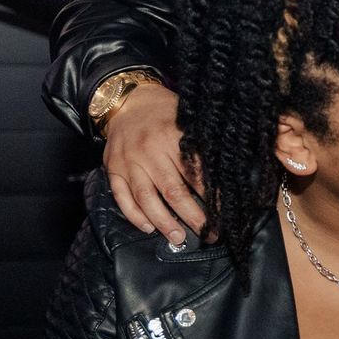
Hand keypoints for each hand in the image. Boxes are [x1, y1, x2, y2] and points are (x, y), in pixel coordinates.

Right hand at [102, 82, 207, 244]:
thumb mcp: (187, 120)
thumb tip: (226, 171)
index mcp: (171, 136)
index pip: (195, 174)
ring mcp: (128, 161)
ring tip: (178, 238)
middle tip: (207, 233)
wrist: (127, 100)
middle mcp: (148, 150)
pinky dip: (134, 215)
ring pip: (146, 198)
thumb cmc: (164, 111)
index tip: (223, 213)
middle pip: (172, 190)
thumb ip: (202, 145)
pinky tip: (148, 227)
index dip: (210, 196)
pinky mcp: (112, 168)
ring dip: (163, 221)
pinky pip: (122, 197)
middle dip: (192, 216)